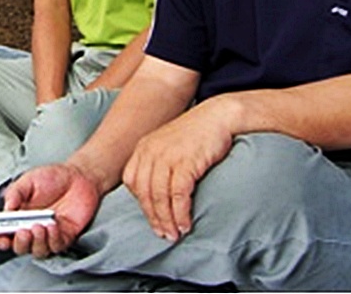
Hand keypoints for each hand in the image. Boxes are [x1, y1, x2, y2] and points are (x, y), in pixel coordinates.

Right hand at [0, 163, 99, 257]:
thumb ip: (15, 193)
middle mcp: (32, 228)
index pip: (6, 234)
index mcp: (19, 217)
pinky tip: (52, 226)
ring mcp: (48, 235)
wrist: (79, 177)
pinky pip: (57, 246)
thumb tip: (6, 208)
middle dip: (20, 243)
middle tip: (23, 232)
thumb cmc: (53, 178)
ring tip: (38, 227)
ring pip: (38, 251)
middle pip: (21, 247)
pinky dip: (53, 239)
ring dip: (37, 242)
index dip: (1, 239)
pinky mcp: (65, 237)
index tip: (2, 236)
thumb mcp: (29, 180)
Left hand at [121, 98, 233, 240]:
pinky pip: (178, 195)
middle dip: (153, 217)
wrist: (218, 117)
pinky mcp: (186, 162)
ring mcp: (167, 156)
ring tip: (174, 234)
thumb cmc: (196, 134)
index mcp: (143, 147)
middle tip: (163, 234)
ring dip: (167, 220)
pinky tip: (185, 224)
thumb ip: (157, 163)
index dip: (140, 202)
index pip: (131, 181)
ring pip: (160, 197)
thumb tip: (155, 194)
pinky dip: (180, 213)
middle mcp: (151, 151)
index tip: (152, 216)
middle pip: (145, 192)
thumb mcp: (168, 145)